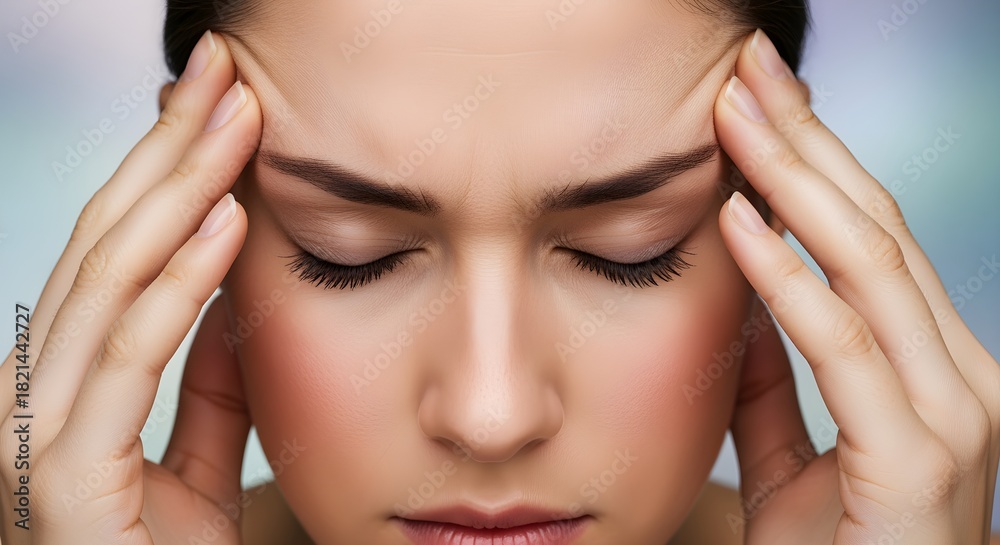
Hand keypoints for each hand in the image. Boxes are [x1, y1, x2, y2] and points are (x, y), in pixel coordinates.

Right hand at [0, 31, 261, 543]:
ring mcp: (35, 432)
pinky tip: (229, 223)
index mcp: (66, 381)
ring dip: (179, 191)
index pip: (116, 251)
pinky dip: (180, 288)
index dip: (164, 170)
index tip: (216, 104)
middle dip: (168, 151)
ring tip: (237, 119)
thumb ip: (204, 382)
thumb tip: (230, 293)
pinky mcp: (62, 478)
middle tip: (224, 72)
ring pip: (109, 282)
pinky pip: (128, 360)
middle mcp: (33, 393)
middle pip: (107, 244)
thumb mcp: (200, 459)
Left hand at [715, 29, 999, 543]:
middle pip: (876, 226)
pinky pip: (840, 343)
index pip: (872, 238)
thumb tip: (747, 298)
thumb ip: (777, 383)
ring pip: (868, 263)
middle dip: (808, 141)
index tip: (757, 103)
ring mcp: (953, 411)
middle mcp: (960, 373)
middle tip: (747, 70)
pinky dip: (784, 275)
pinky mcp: (918, 455)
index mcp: (934, 367)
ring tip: (733, 115)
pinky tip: (736, 219)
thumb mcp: (791, 460)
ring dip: (792, 179)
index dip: (815, 162)